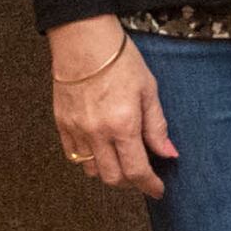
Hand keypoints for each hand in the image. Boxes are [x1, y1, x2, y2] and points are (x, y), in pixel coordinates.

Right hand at [50, 19, 173, 198]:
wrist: (83, 40)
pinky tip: (100, 149)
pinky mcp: (61, 124)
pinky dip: (88, 159)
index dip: (149, 185)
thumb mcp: (149, 90)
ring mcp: (76, 130)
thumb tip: (168, 153)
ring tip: (121, 159)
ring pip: (91, 170)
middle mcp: (97, 133)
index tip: (157, 190)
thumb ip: (157, 126)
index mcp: (123, 125)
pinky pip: (74, 155)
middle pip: (113, 177)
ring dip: (109, 172)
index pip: (136, 170)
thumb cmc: (120, 60)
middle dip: (130, 182)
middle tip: (142, 175)